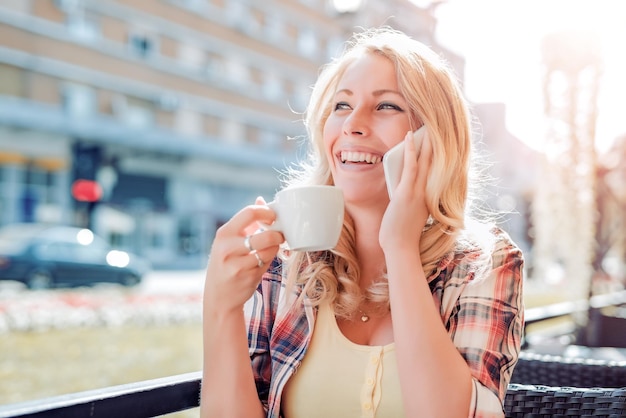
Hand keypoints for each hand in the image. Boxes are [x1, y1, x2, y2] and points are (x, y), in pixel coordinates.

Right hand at [204, 197, 284, 314]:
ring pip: (269, 249)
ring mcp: (238, 263)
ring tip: (272, 247)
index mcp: (224, 234)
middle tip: (279, 234)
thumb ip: (246, 223)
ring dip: (275, 247)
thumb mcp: (229, 242)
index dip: (266, 212)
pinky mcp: (248, 276)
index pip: (249, 213)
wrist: (219, 298)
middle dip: (277, 233)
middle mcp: (228, 248)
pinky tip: (264, 261)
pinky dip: (270, 259)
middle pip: (265, 234)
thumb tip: (261, 200)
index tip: (273, 216)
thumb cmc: (226, 265)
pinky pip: (268, 262)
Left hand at [379, 130, 431, 253]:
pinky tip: (409, 137)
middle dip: (436, 143)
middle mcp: (428, 192)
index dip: (439, 154)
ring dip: (426, 141)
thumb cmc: (401, 234)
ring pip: (425, 160)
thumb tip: (403, 180)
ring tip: (426, 125)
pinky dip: (411, 150)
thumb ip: (409, 196)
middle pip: (435, 162)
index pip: (437, 171)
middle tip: (437, 125)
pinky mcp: (407, 193)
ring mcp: (418, 192)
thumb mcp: (408, 212)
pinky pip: (411, 166)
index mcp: (429, 196)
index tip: (440, 140)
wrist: (400, 248)